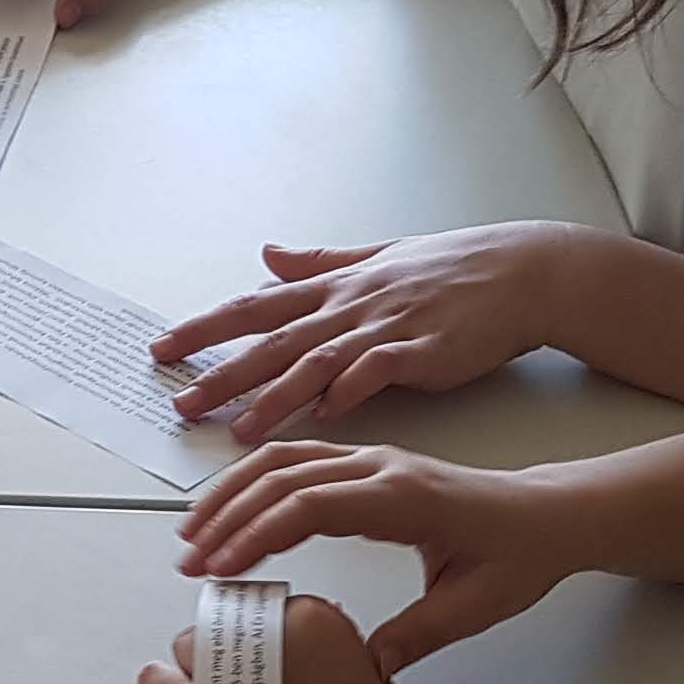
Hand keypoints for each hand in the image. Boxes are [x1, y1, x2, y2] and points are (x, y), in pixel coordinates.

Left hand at [133, 598, 458, 683]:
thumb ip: (335, 656)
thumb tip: (309, 654)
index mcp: (315, 620)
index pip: (277, 610)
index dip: (275, 638)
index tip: (277, 657)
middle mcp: (266, 636)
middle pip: (232, 625)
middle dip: (237, 650)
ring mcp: (226, 675)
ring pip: (194, 647)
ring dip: (202, 667)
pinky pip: (161, 683)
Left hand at [155, 223, 576, 437]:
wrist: (521, 271)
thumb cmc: (452, 267)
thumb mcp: (375, 255)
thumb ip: (318, 263)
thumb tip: (267, 254)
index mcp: (335, 287)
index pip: (254, 308)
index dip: (205, 328)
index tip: (163, 348)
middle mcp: (349, 305)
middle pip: (271, 342)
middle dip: (221, 373)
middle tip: (180, 402)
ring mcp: (383, 326)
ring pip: (315, 363)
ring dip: (274, 397)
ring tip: (239, 429)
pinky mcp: (420, 350)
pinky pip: (376, 373)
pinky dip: (350, 390)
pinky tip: (326, 414)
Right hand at [176, 441, 572, 667]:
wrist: (549, 515)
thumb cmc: (518, 555)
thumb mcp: (473, 608)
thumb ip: (416, 636)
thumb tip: (366, 667)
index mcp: (403, 498)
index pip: (310, 506)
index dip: (257, 534)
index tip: (222, 569)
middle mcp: (382, 468)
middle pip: (283, 476)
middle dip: (229, 516)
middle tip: (190, 560)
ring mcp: (373, 459)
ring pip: (284, 458)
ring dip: (234, 491)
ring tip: (196, 532)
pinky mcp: (368, 463)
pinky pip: (300, 457)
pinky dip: (256, 479)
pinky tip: (233, 505)